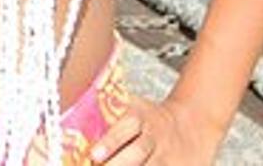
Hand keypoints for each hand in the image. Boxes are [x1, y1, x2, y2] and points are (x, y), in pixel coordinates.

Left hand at [90, 94, 224, 163]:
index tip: (93, 155)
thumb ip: (108, 107)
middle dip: (116, 164)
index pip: (125, 127)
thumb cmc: (151, 117)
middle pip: (136, 153)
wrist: (194, 122)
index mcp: (140, 117)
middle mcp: (155, 137)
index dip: (110, 142)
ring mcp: (168, 156)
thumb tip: (69, 103)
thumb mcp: (133, 105)